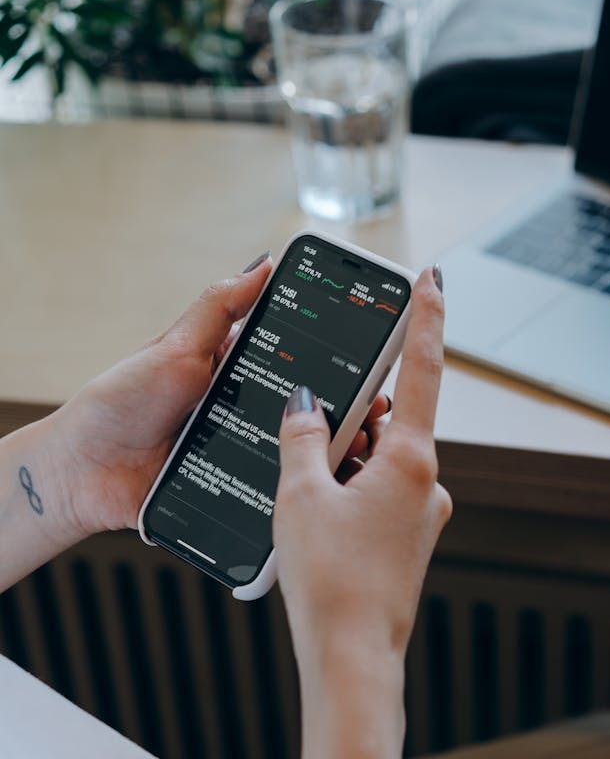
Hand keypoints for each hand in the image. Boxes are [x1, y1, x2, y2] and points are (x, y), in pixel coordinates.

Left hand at [57, 256, 391, 538]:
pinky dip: (304, 491)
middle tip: (378, 405)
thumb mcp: (174, 346)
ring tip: (365, 445)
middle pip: (308, 411)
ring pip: (300, 455)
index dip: (334, 362)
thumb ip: (220, 307)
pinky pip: (276, 494)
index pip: (296, 364)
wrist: (82, 471)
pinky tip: (330, 487)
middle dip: (349, 408)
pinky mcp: (236, 495)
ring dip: (336, 451)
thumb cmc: (119, 402)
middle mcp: (245, 414)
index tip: (371, 358)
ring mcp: (244, 456)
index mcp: (235, 374)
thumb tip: (264, 263)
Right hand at [273, 267, 451, 708]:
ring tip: (303, 487)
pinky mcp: (409, 543)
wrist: (353, 659)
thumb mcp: (301, 496)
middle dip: (354, 416)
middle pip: (392, 424)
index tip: (432, 278)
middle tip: (312, 423)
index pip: (422, 371)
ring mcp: (422, 517)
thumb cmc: (331, 580)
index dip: (426, 318)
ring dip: (347, 460)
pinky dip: (351, 491)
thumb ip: (302, 438)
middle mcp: (428, 485)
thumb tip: (306, 404)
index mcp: (412, 462)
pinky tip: (317, 515)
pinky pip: (380, 497)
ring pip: (382, 464)